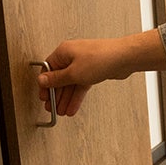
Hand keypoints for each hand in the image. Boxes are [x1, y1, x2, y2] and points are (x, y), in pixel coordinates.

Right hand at [35, 32, 165, 117]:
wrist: (124, 58)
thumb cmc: (100, 58)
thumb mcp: (73, 73)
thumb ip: (56, 79)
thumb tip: (41, 80)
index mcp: (63, 52)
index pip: (48, 69)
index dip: (45, 84)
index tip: (43, 97)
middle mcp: (72, 56)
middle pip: (59, 78)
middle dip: (56, 95)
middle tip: (52, 108)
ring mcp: (83, 64)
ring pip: (71, 84)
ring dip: (66, 99)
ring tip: (62, 111)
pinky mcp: (93, 71)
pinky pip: (81, 85)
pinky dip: (77, 96)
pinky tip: (73, 107)